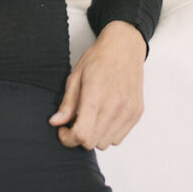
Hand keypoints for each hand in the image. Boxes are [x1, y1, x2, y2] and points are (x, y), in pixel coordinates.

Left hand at [49, 20, 145, 149]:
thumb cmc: (99, 58)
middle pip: (92, 143)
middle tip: (75, 122)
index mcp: (96, 96)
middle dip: (79, 137)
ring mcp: (128, 111)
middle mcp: (114, 106)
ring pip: (106, 143)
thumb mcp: (75, 76)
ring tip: (91, 117)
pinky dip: (109, 132)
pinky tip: (104, 116)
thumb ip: (67, 103)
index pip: (82, 135)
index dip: (68, 138)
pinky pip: (119, 137)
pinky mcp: (136, 113)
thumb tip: (56, 122)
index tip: (64, 130)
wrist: (124, 47)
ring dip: (95, 136)